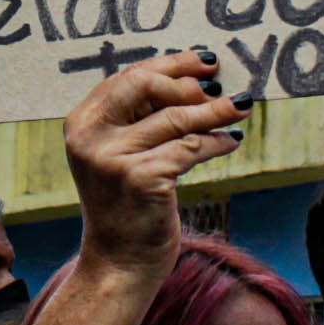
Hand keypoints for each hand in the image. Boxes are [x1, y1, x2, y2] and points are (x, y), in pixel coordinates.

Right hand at [63, 52, 245, 274]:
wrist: (119, 262)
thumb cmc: (127, 205)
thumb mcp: (121, 154)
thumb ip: (139, 118)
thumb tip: (194, 81)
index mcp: (82, 123)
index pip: (128, 77)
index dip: (170, 64)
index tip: (203, 62)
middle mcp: (90, 137)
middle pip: (146, 85)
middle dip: (187, 80)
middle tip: (218, 83)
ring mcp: (113, 158)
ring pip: (175, 118)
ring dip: (215, 110)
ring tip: (241, 106)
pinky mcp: (141, 179)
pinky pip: (189, 148)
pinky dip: (215, 142)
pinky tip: (231, 140)